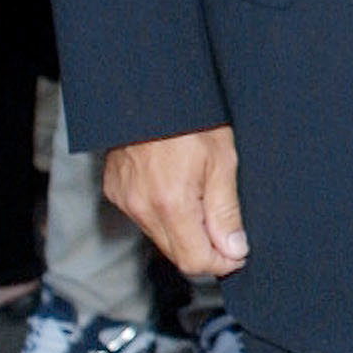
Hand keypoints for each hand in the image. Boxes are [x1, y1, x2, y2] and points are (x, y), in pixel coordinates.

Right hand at [103, 124, 248, 276]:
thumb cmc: (192, 119)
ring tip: (200, 197)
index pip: (194, 261)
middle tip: (225, 227)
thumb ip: (226, 211)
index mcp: (171, 203)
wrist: (150, 90)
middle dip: (205, 248)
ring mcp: (125, 200)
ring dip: (184, 231)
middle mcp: (142, 207)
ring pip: (160, 237)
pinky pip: (143, 217)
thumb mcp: (223, 160)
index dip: (221, 262)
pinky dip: (163, 213)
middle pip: (177, 254)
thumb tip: (234, 250)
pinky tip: (176, 187)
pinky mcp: (115, 191)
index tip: (237, 252)